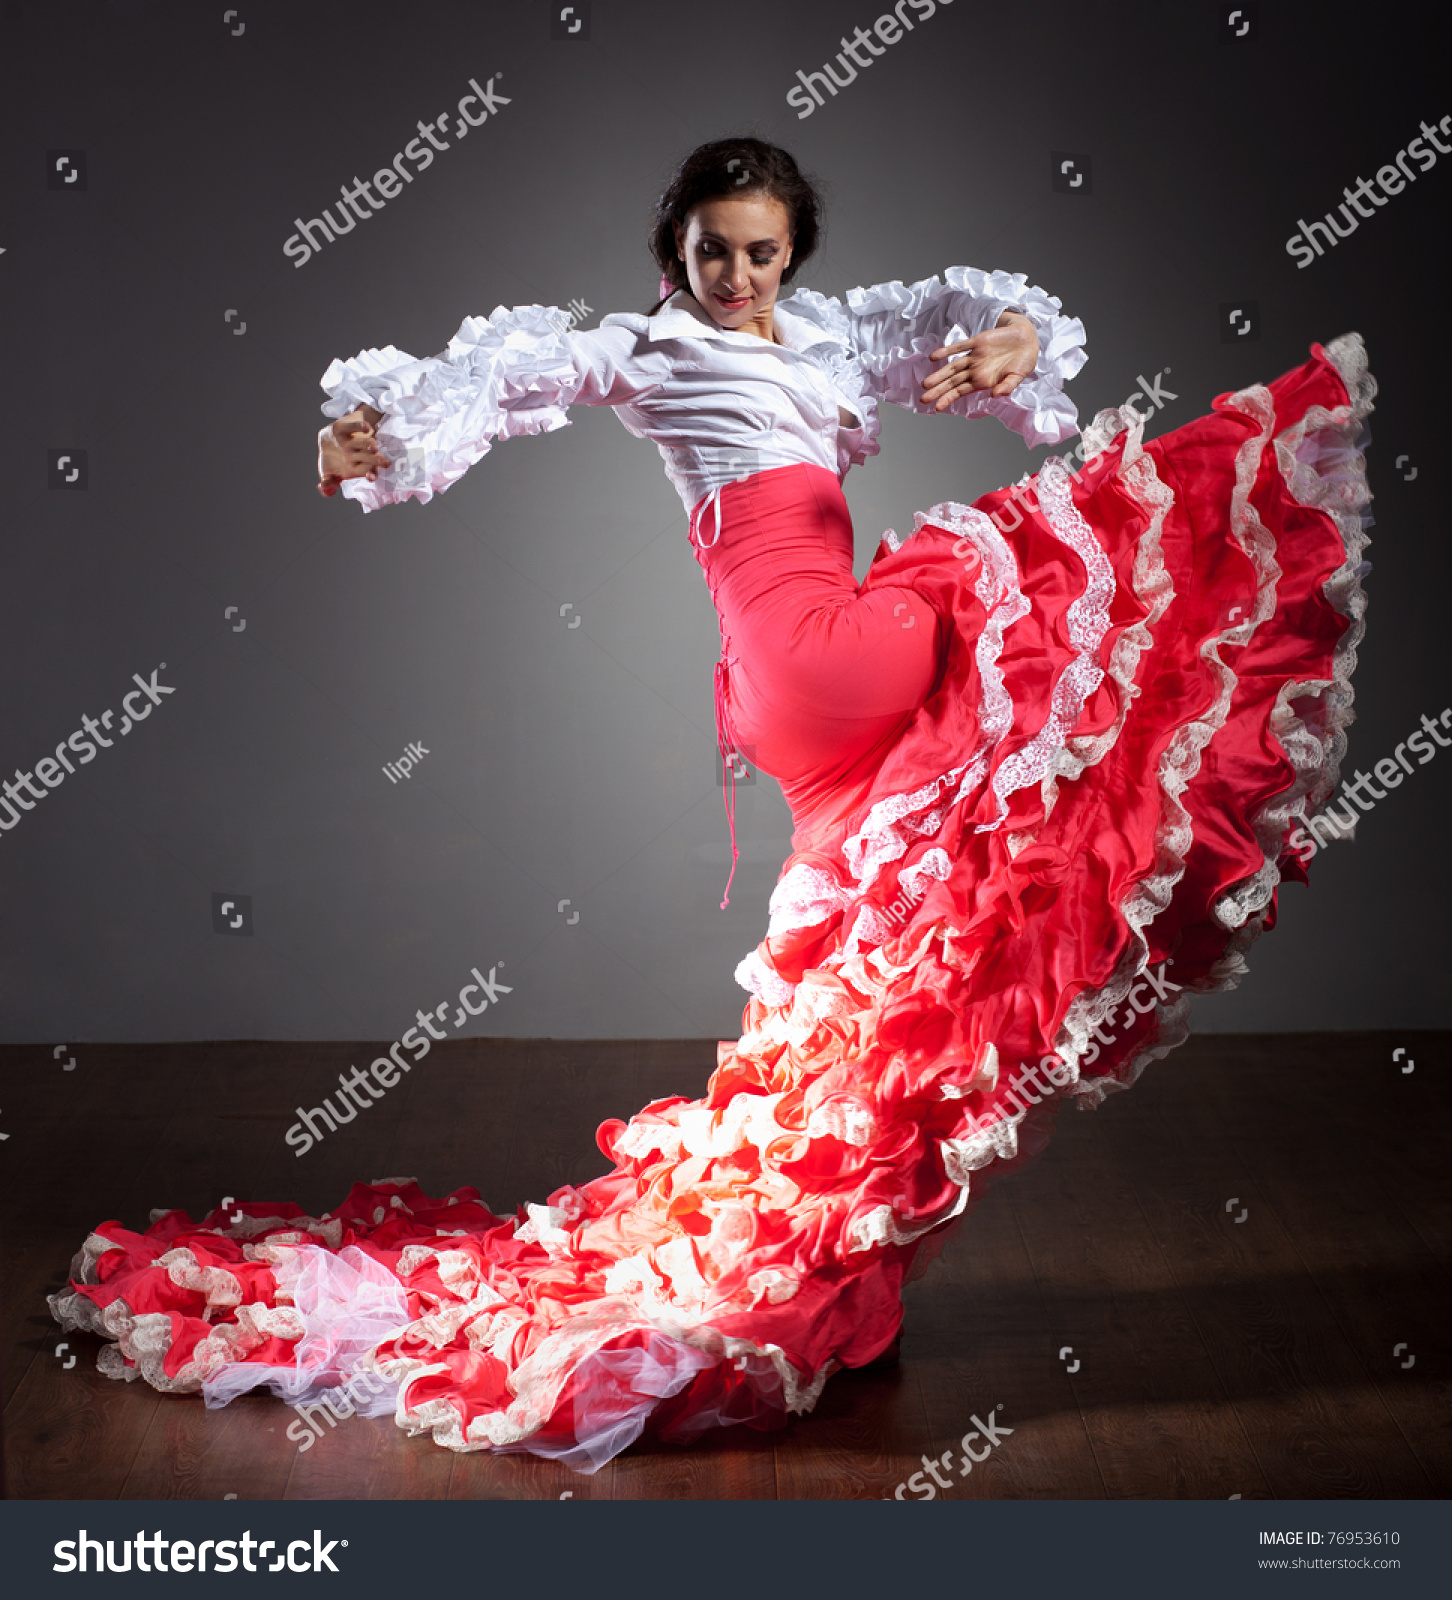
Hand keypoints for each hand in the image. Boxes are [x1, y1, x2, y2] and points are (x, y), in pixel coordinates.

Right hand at [317, 405, 388, 496]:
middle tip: (385, 462)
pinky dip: (359, 426)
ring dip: (368, 445)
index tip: (372, 477)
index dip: (370, 474)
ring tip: (374, 447)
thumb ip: (328, 483)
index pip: (367, 472)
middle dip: (375, 460)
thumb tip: (323, 487)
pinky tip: (366, 428)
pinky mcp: (344, 428)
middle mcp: (358, 455)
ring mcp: (353, 441)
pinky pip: (353, 427)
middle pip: (369, 458)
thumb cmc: (332, 460)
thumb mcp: (328, 474)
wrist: (328, 441)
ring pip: (364, 444)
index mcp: (357, 468)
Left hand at [920, 313, 1038, 411]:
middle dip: (938, 390)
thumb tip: (995, 395)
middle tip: (923, 399)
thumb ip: (1008, 386)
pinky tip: (935, 357)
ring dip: (939, 374)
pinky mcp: (977, 341)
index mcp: (983, 381)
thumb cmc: (1023, 362)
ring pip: (953, 366)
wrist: (1027, 339)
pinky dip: (948, 351)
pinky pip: (960, 346)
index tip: (937, 408)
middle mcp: (976, 370)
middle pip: (953, 381)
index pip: (961, 391)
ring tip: (925, 384)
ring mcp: (975, 356)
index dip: (949, 398)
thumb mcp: (1018, 376)